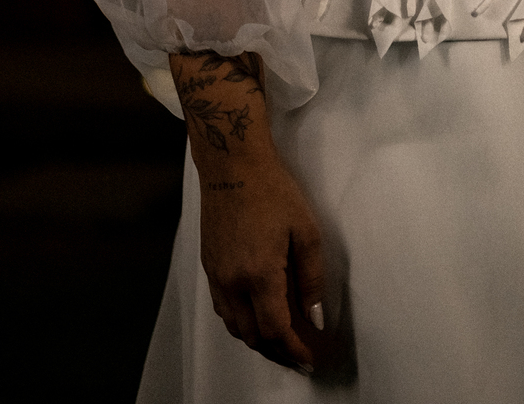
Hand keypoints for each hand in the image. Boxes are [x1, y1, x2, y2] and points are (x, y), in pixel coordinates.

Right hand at [198, 150, 325, 371]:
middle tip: (299, 352)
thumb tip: (315, 316)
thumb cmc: (273, 191)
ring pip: (234, 327)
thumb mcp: (305, 230)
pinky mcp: (209, 267)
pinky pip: (223, 309)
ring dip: (257, 338)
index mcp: (259, 275)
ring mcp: (216, 276)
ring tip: (281, 338)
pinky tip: (256, 314)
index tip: (309, 359)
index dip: (294, 350)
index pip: (276, 330)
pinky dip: (241, 321)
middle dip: (277, 351)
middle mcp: (232, 283)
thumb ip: (311, 278)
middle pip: (253, 336)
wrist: (232, 165)